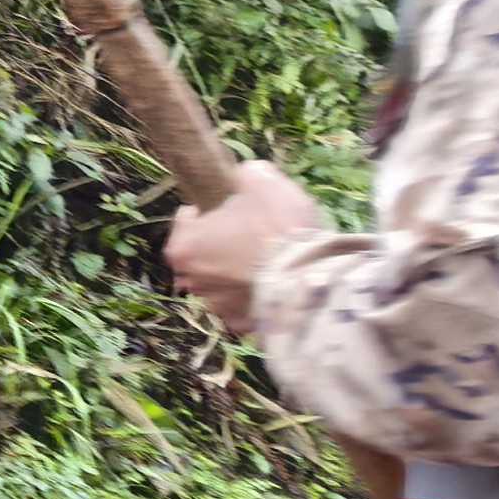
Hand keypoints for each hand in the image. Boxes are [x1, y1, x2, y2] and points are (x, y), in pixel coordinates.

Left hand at [165, 160, 322, 335]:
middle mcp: (192, 281)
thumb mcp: (262, 181)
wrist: (314, 278)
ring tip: (269, 261)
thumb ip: (246, 174)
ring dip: (238, 272)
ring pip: (222, 281)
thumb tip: (245, 174)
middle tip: (252, 234)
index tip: (228, 208)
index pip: (185, 220)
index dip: (207, 210)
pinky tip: (276, 284)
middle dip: (221, 243)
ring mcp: (216, 307)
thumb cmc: (280, 227)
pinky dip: (256, 295)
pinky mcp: (242, 325)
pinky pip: (245, 305)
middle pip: (202, 253)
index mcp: (184, 247)